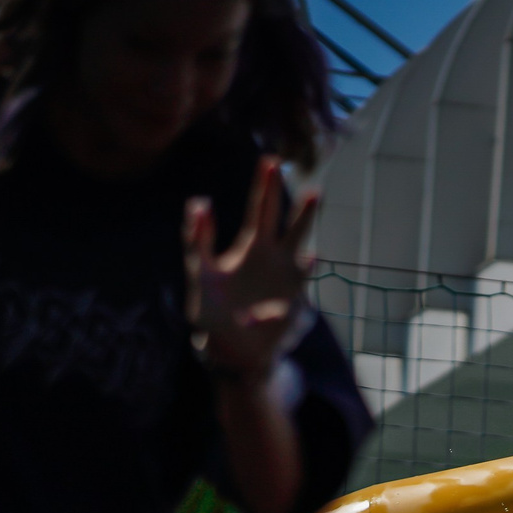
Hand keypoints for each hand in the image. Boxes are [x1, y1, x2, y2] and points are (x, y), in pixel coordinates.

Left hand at [188, 158, 317, 377]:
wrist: (236, 350)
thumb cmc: (213, 313)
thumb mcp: (200, 276)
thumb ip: (198, 242)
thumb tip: (201, 203)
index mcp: (248, 248)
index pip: (254, 212)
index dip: (258, 191)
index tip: (243, 181)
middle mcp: (270, 255)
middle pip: (273, 216)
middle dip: (273, 190)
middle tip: (273, 162)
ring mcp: (285, 274)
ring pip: (297, 238)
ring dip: (304, 216)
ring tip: (314, 191)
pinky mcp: (295, 296)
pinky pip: (299, 276)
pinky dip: (303, 266)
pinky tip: (310, 256)